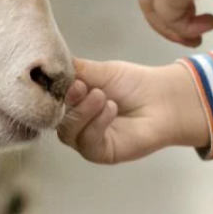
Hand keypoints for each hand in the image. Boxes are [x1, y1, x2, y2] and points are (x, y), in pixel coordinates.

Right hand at [58, 58, 208, 164]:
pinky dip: (97, 124)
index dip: (52, 89)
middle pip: (56, 117)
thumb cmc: (133, 84)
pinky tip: (111, 109)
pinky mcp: (100, 152)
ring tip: (102, 96)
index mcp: (71, 100)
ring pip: (68, 132)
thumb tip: (52, 61)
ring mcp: (85, 138)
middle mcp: (74, 120)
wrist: (161, 99)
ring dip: (83, 112)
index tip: (63, 77)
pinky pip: (87, 142)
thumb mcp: (102, 71)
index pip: (51, 98)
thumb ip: (77, 69)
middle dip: (68, 101)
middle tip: (81, 87)